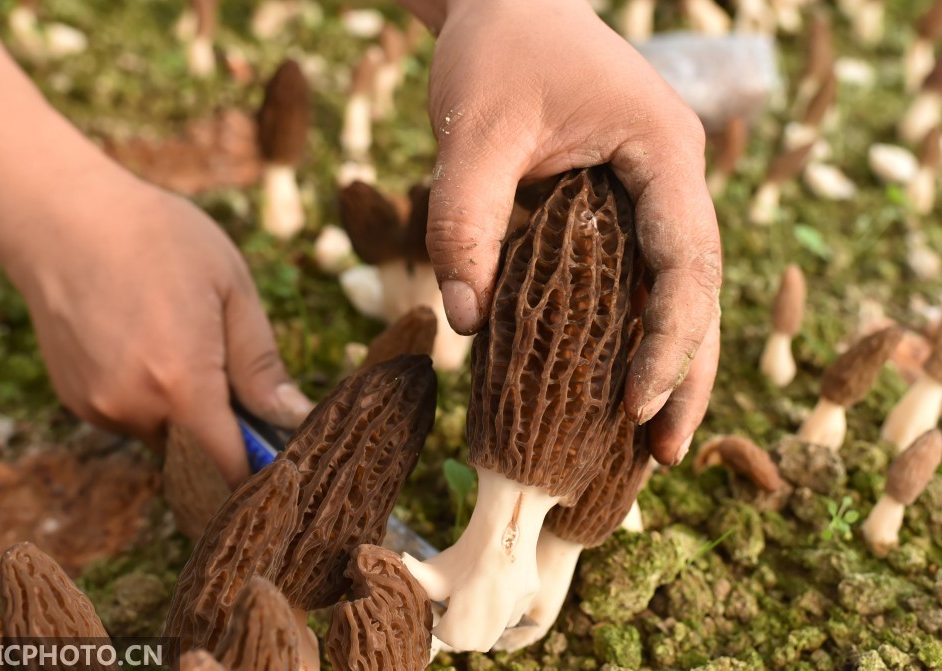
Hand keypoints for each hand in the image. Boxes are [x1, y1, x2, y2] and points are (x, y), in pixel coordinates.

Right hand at [0, 0, 311, 484]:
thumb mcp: (232, 289)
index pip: (227, 468)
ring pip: (163, 439)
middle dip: (224, 436)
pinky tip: (149, 347)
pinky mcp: (76, 399)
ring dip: (186, 416)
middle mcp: (133, 408)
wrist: (61, 215)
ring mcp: (98, 407)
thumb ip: (261, 365)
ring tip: (186, 346)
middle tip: (237, 382)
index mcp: (181, 384)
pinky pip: (130, 419)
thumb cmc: (158, 240)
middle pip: (197, 458)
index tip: (274, 452)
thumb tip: (292, 416)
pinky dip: (151, 401)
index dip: (255, 469)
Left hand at [420, 0, 721, 463]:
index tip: (640, 404)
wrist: (503, 3)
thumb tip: (465, 326)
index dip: (670, 338)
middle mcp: (670, 178)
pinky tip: (613, 383)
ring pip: (673, 290)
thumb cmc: (496, 50)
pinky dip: (629, 333)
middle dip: (685, 372)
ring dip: (666, 363)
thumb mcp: (472, 130)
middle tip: (666, 454)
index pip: (686, 259)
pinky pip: (635, 277)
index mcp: (660, 151)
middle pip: (697, 289)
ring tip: (650, 443)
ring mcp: (650, 193)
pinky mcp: (619, 206)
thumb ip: (464, 222)